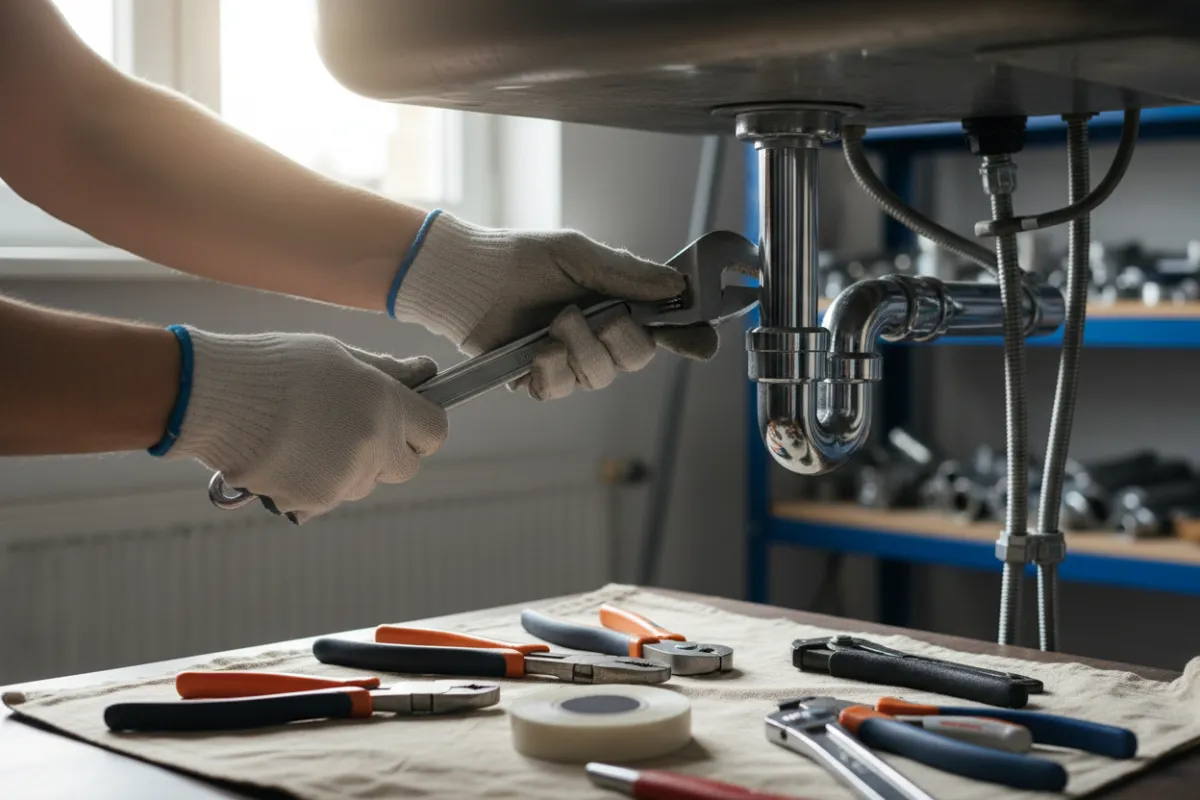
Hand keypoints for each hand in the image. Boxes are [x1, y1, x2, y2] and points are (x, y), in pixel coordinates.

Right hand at [160, 326, 446, 523]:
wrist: (215, 396)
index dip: (423, 426)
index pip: (435, 432)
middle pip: (406, 467)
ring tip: (310, 435)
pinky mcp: (313, 502)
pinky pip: (330, 496)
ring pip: (365, 483)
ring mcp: (344, 479)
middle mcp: (373, 446)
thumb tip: (425, 373)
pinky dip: (316, 481)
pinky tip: (289, 453)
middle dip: (390, 452)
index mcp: (385, 405)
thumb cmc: (277, 366)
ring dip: (351, 467)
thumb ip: (386, 372)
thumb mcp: (338, 356)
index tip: (410, 419)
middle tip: (356, 429)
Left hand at [389, 211, 718, 400]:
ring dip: (578, 348)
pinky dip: (550, 368)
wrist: (470, 278)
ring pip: (600, 376)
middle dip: (619, 338)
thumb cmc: (522, 258)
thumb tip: (676, 287)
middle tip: (597, 317)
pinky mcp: (541, 378)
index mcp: (619, 303)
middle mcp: (601, 335)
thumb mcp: (579, 254)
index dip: (690, 338)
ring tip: (553, 324)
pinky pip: (560, 389)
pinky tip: (536, 348)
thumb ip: (627, 274)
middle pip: (638, 357)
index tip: (702, 344)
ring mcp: (572, 359)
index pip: (668, 328)